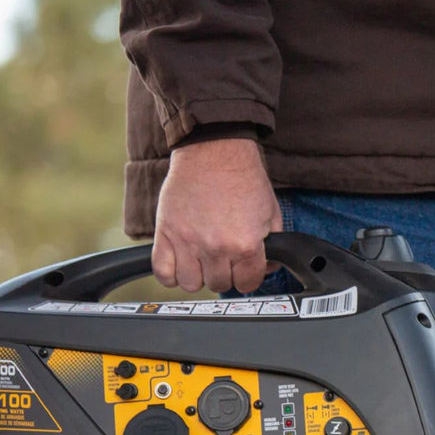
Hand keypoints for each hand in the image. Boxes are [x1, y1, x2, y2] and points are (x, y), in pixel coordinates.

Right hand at [151, 138, 282, 293]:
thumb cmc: (242, 178)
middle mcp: (216, 247)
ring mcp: (188, 242)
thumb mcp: (270, 213)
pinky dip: (170, 274)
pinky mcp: (166, 233)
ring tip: (202, 258)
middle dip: (224, 273)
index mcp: (245, 245)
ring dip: (198, 275)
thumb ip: (272, 246)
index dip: (248, 277)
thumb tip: (268, 268)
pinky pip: (163, 273)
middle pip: (219, 285)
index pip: (247, 284)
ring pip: (191, 284)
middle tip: (223, 256)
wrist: (214, 149)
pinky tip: (180, 262)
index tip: (243, 268)